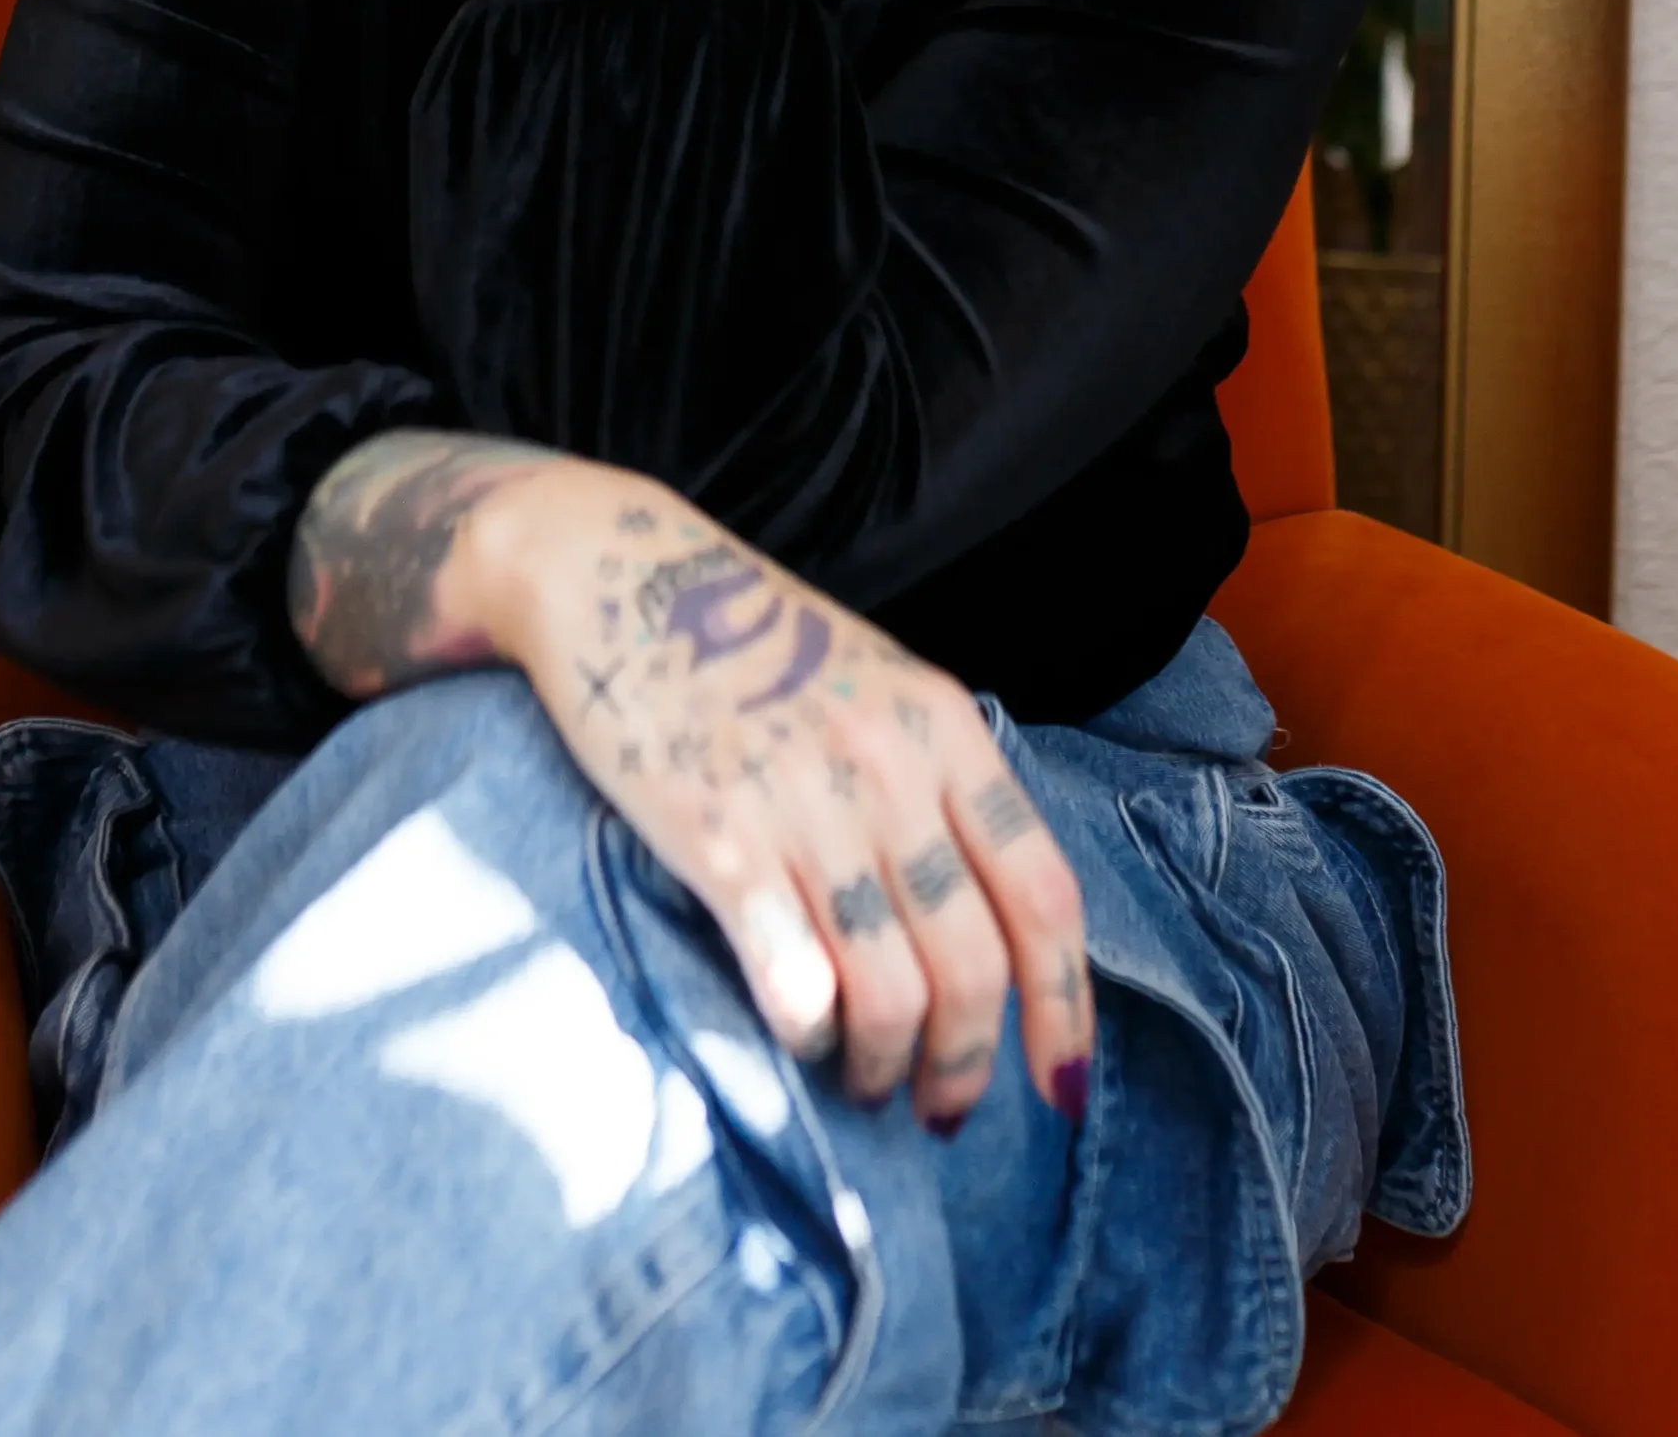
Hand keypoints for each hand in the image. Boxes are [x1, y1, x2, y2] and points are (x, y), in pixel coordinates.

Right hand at [467, 457, 1094, 1133]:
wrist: (612, 569)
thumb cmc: (749, 640)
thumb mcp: (876, 683)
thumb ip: (938, 783)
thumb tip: (992, 926)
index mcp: (943, 727)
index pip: (1044, 893)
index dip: (1065, 1006)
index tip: (1061, 1084)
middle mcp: (889, 768)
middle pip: (973, 966)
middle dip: (965, 1066)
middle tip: (939, 1107)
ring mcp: (804, 805)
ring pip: (890, 994)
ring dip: (882, 1068)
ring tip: (861, 1081)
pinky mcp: (717, 841)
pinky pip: (794, 984)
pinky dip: (807, 1039)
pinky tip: (797, 1038)